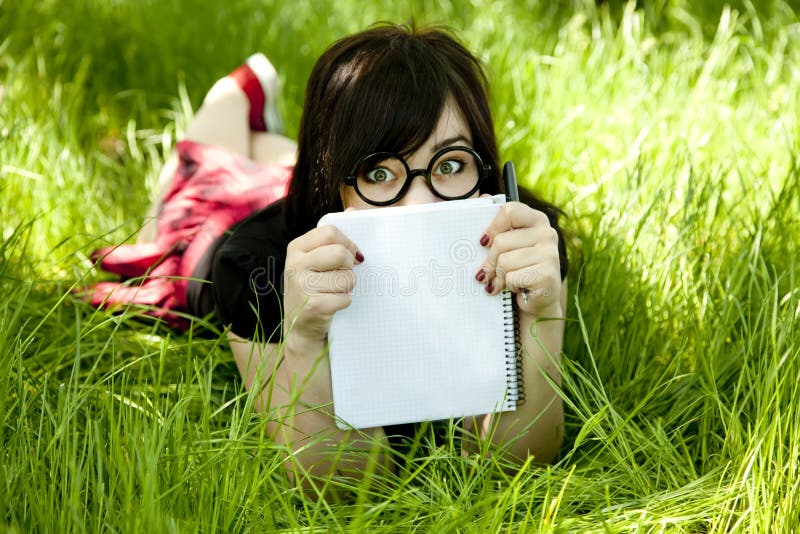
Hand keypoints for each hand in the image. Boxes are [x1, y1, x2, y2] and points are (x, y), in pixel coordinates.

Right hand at [283, 225, 362, 343]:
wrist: (299, 327)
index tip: (349, 254)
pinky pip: (345, 298)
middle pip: (341, 253)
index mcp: (296, 248)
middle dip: (349, 266)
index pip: (331, 232)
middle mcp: (295, 264)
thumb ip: (332, 237)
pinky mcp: (313, 306)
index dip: (347, 243)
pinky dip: (344, 303)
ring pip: (347, 278)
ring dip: (347, 287)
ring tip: (333, 292)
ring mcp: (302, 285)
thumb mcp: (315, 260)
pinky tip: (331, 305)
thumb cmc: (313, 288)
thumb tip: (352, 211)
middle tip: (342, 275)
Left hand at [474, 201, 561, 317]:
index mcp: (537, 220)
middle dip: (490, 261)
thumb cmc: (518, 269)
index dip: (492, 227)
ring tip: (505, 281)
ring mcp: (550, 254)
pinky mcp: (548, 275)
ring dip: (499, 276)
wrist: (537, 301)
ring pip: (504, 261)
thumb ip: (497, 223)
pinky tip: (518, 289)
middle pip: (501, 241)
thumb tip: (482, 197)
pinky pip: (512, 277)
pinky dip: (509, 286)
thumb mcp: (507, 245)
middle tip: (487, 272)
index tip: (483, 242)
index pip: (510, 210)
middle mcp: (548, 233)